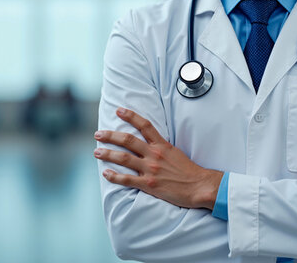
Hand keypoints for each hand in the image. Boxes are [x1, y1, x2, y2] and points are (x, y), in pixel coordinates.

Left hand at [94, 108, 222, 209]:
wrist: (199, 186)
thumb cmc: (189, 170)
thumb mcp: (176, 152)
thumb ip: (161, 147)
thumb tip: (148, 143)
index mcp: (162, 145)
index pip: (144, 125)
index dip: (130, 116)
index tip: (119, 110)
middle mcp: (154, 154)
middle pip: (128, 140)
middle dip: (110, 136)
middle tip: (98, 134)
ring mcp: (151, 170)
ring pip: (123, 158)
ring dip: (107, 154)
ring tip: (96, 152)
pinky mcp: (149, 185)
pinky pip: (127, 179)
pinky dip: (114, 176)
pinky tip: (106, 173)